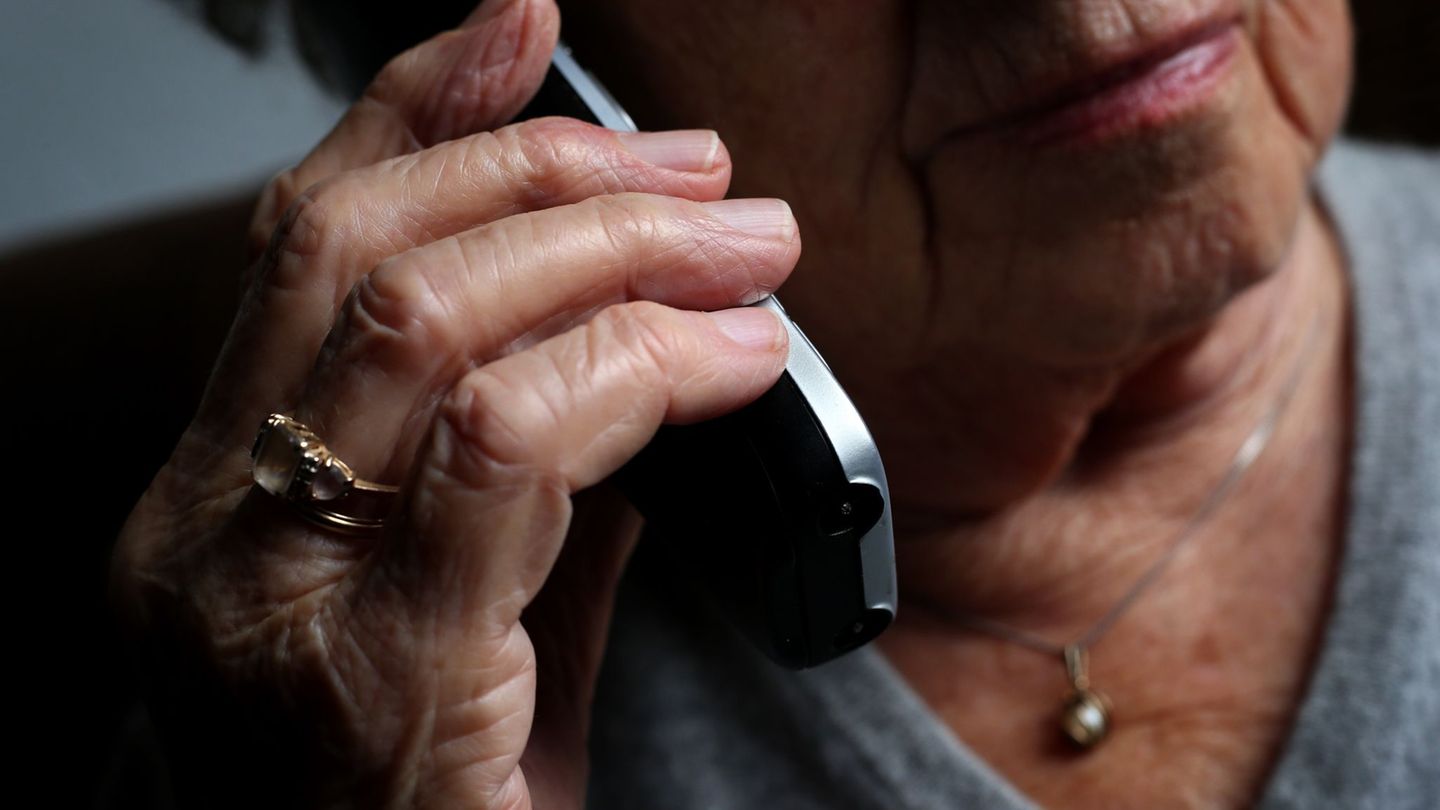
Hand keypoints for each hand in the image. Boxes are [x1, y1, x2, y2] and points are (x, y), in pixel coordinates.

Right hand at [109, 2, 797, 806]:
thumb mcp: (465, 615)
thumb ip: (526, 482)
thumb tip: (638, 343)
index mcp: (213, 504)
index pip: (300, 249)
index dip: (414, 115)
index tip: (523, 34)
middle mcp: (206, 535)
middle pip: (361, 257)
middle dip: (550, 177)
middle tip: (701, 178)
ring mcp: (270, 602)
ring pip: (428, 324)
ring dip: (610, 253)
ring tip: (741, 251)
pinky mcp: (380, 671)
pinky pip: (509, 444)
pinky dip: (636, 368)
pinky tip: (732, 363)